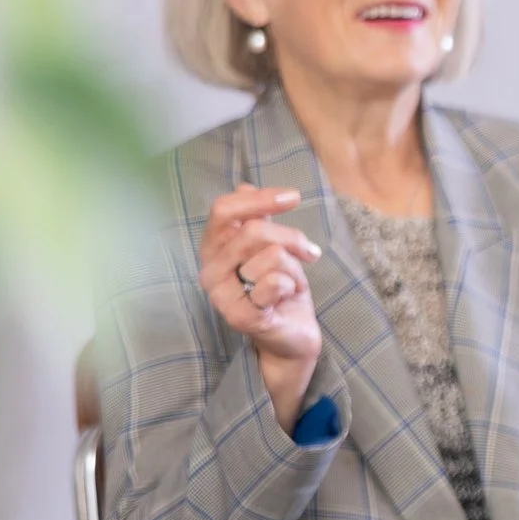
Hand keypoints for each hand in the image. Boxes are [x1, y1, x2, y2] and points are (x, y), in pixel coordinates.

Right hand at [199, 184, 322, 425]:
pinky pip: (274, 282)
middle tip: (308, 253)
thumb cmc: (281, 289)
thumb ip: (257, 219)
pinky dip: (292, 285)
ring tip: (292, 283)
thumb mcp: (272, 248)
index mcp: (214, 249)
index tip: (293, 197)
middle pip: (253, 230)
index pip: (223, 211)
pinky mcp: (240, 316)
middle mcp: (210, 271)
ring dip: (294, 268)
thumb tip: (244, 186)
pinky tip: (287, 298)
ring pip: (269, 255)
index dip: (259, 199)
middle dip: (292, 238)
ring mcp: (221, 295)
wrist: (293, 333)